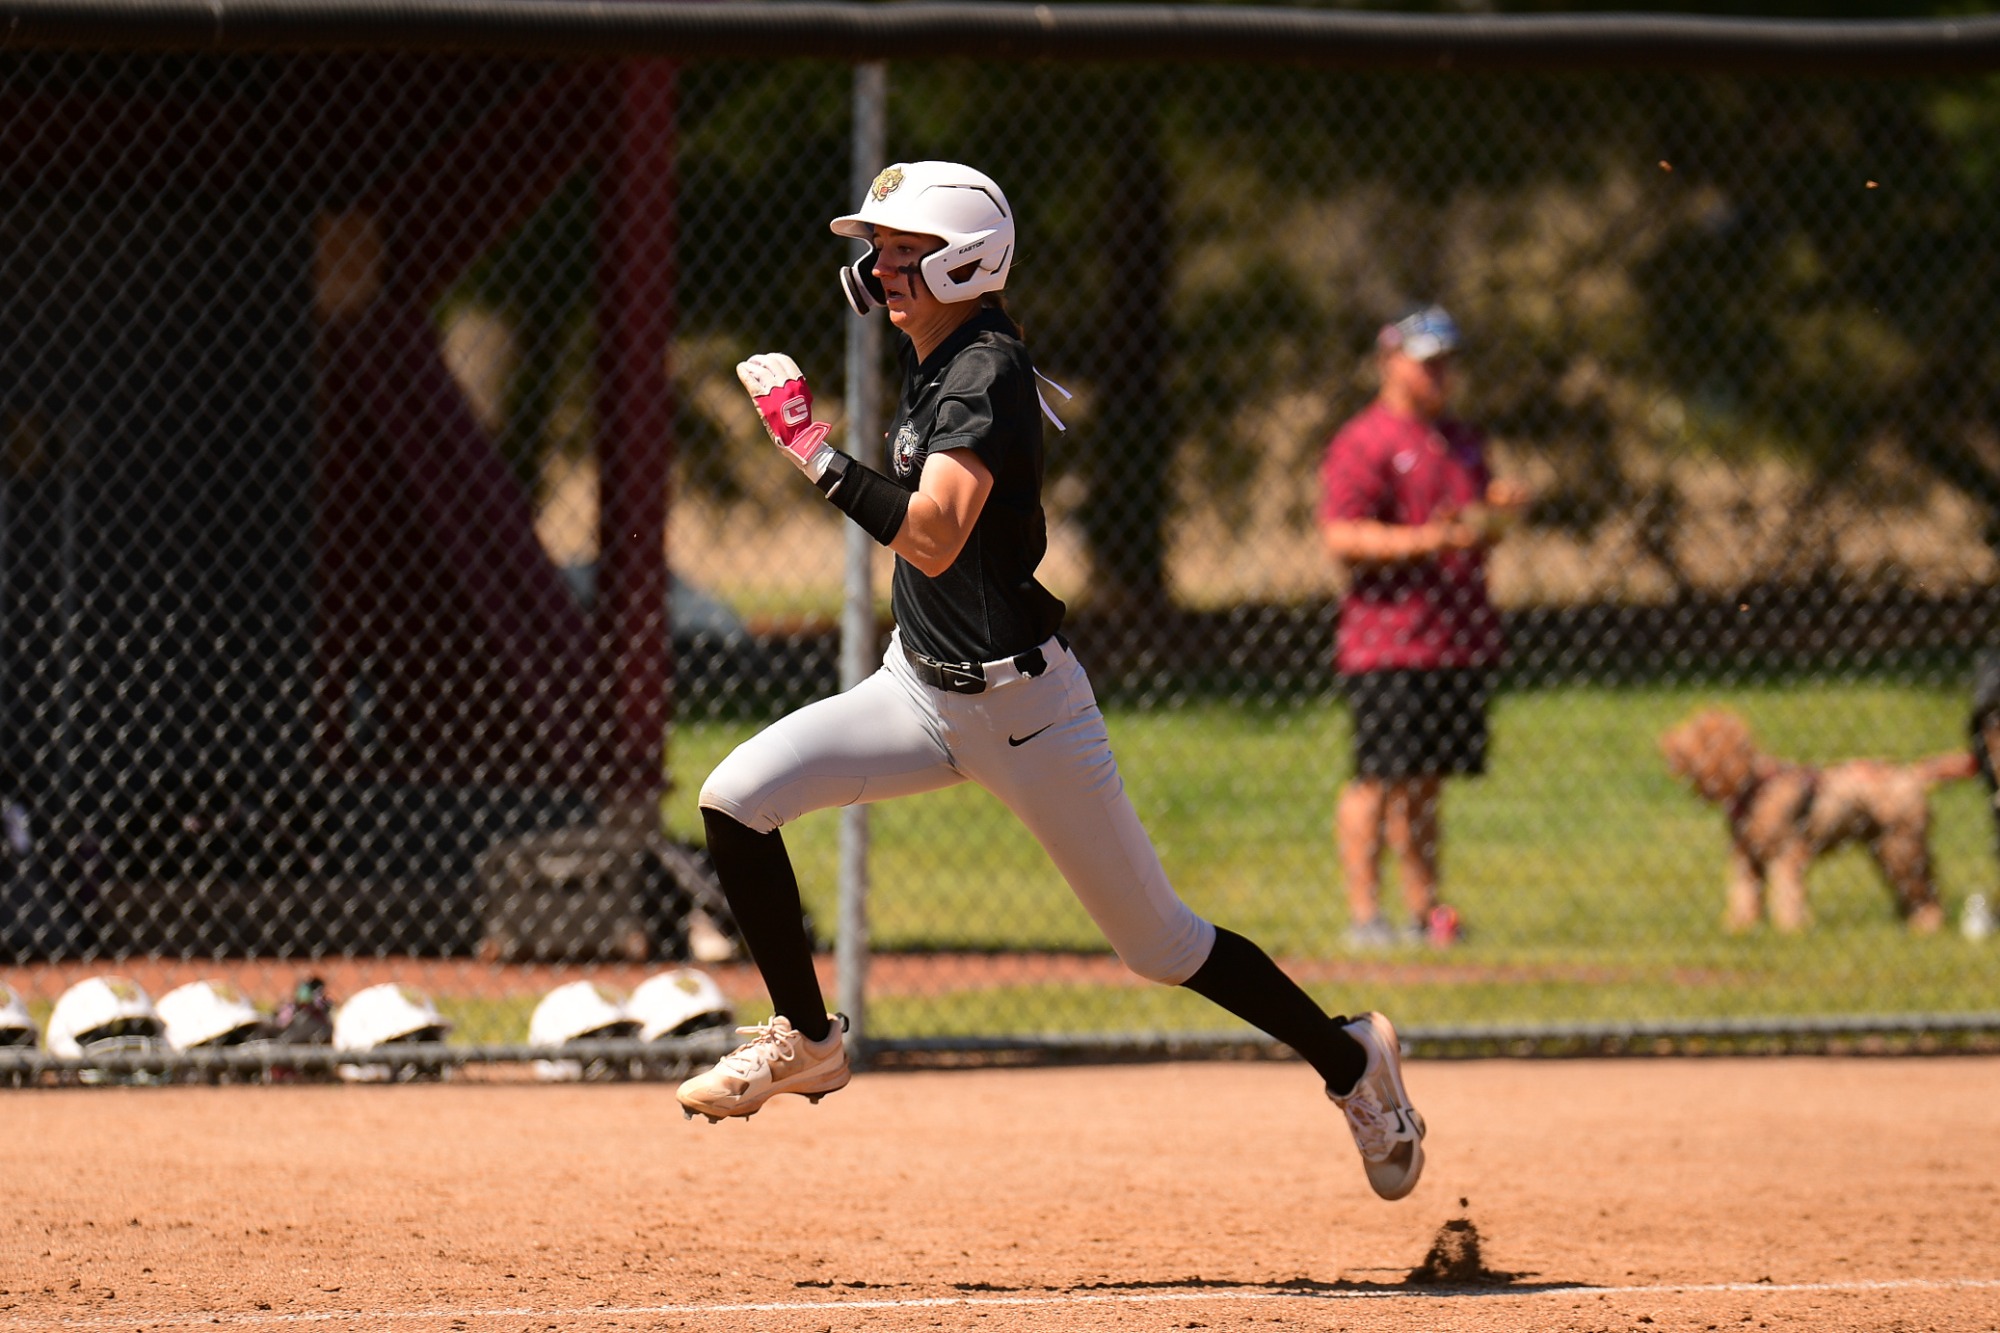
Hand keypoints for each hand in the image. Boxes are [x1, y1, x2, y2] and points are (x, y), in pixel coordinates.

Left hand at [736, 353, 833, 480]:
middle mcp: (787, 384)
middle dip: (761, 360)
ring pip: (760, 370)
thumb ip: (794, 385)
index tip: (768, 359)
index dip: (774, 357)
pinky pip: (752, 381)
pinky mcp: (763, 401)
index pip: (785, 361)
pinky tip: (740, 369)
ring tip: (747, 365)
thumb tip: (781, 375)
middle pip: (771, 362)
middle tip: (755, 361)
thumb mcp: (803, 398)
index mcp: (799, 383)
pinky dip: (744, 373)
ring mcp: (775, 392)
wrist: (796, 438)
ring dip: (752, 365)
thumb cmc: (800, 421)